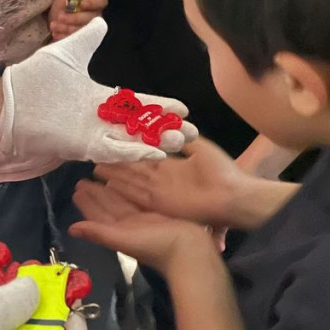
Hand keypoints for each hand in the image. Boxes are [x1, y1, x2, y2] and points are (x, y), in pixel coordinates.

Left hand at [0, 18, 199, 162]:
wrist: (7, 98)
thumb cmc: (34, 79)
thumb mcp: (66, 54)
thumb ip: (87, 39)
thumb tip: (102, 21)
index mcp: (99, 99)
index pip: (137, 104)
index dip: (160, 107)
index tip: (184, 108)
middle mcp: (100, 120)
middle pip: (140, 127)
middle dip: (166, 130)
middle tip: (193, 134)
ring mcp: (91, 134)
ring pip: (131, 141)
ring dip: (155, 143)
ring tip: (180, 142)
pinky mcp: (80, 146)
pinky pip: (112, 152)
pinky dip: (131, 152)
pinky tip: (152, 152)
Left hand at [49, 0, 107, 40]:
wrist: (57, 19)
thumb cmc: (65, 4)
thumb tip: (73, 0)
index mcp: (95, 2)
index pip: (101, 1)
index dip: (93, 3)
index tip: (81, 4)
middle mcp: (97, 16)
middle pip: (91, 18)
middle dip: (75, 18)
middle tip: (60, 17)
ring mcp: (91, 29)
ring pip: (83, 31)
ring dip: (67, 28)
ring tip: (53, 25)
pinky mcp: (83, 40)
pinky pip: (77, 41)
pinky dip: (65, 37)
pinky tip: (56, 34)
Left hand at [70, 179, 219, 275]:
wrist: (191, 252)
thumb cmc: (156, 247)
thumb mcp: (124, 239)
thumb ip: (99, 233)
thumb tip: (71, 229)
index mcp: (119, 232)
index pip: (98, 215)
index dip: (87, 204)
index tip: (77, 190)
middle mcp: (130, 226)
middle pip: (109, 206)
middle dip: (97, 194)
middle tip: (85, 178)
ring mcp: (145, 220)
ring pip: (124, 201)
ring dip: (112, 190)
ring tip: (102, 175)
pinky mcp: (160, 213)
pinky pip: (140, 198)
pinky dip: (132, 190)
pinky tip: (129, 181)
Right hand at [94, 137, 248, 228]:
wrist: (233, 196)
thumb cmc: (223, 172)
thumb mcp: (201, 149)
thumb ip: (185, 141)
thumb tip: (172, 127)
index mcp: (172, 168)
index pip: (146, 159)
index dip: (130, 153)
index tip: (114, 145)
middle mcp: (163, 180)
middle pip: (134, 172)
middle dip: (116, 166)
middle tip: (96, 158)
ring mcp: (161, 192)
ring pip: (132, 182)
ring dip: (114, 176)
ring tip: (95, 169)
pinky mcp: (161, 202)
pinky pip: (137, 194)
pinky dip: (123, 188)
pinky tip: (108, 183)